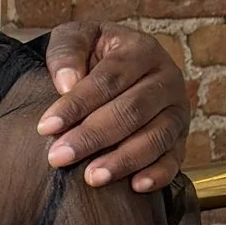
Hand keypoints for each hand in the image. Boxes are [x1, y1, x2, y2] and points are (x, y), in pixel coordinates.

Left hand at [38, 26, 188, 194]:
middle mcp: (166, 79)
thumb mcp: (77, 37)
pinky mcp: (179, 138)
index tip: (46, 127)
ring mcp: (177, 111)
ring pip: (155, 137)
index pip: (109, 79)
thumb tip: (66, 84)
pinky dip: (159, 174)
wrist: (115, 65)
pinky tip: (135, 187)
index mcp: (141, 50)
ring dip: (123, 160)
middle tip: (59, 157)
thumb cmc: (92, 53)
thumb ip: (68, 52)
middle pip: (132, 111)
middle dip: (93, 136)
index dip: (77, 104)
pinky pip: (174, 158)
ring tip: (91, 177)